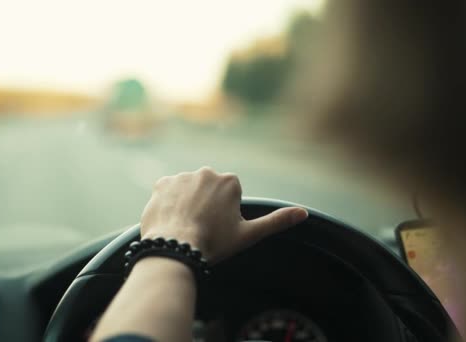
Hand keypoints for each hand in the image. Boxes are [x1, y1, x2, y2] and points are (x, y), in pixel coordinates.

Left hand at [140, 167, 307, 261]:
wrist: (175, 248)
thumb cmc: (214, 242)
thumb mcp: (249, 234)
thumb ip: (276, 221)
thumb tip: (303, 213)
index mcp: (229, 181)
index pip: (227, 195)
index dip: (223, 214)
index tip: (217, 228)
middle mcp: (205, 172)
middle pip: (207, 191)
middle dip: (205, 206)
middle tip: (201, 229)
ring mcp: (181, 177)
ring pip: (187, 191)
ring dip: (186, 204)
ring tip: (185, 227)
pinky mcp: (161, 184)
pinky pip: (167, 193)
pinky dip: (169, 204)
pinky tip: (171, 221)